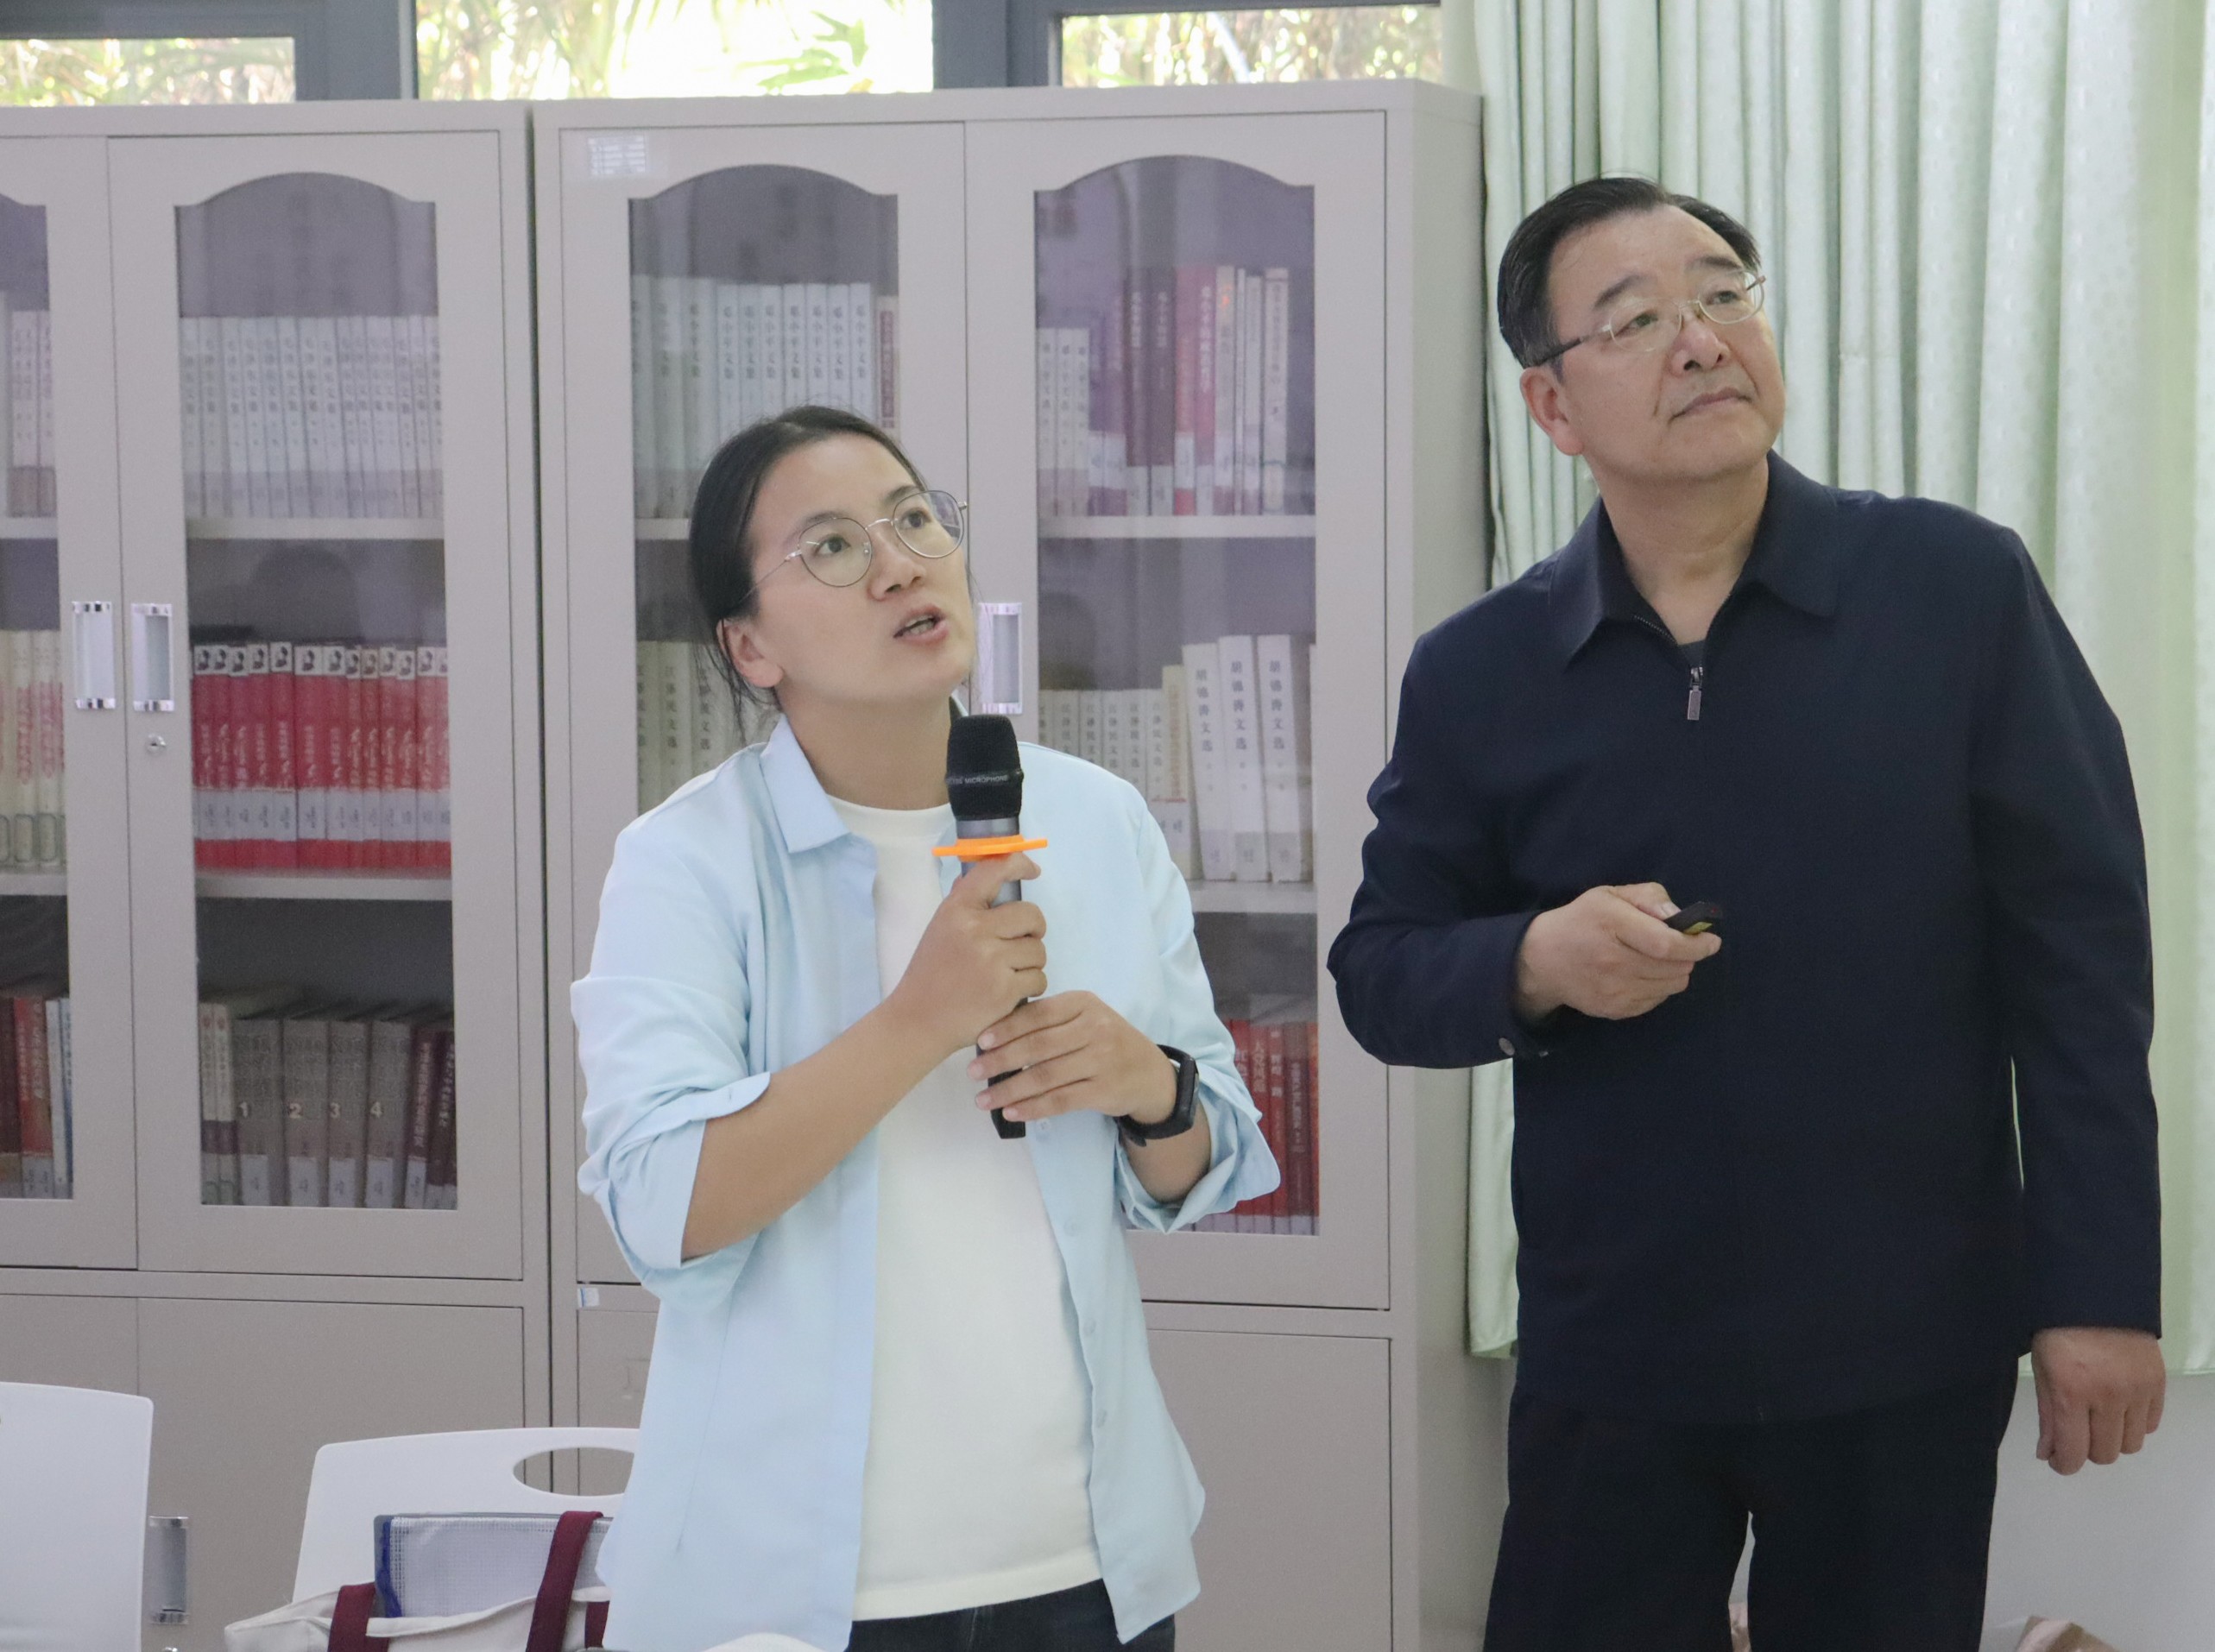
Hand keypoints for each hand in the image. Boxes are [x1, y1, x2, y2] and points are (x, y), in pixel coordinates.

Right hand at [883, 854, 1045, 1056]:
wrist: (918, 1021)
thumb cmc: (929, 973)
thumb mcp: (939, 930)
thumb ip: (963, 903)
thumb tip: (984, 874)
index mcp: (957, 910)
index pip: (994, 872)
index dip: (1019, 864)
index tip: (1032, 870)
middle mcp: (975, 929)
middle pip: (1031, 915)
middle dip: (1034, 929)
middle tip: (1021, 941)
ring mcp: (992, 960)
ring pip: (1039, 950)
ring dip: (1031, 962)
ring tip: (1009, 972)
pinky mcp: (1005, 990)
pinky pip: (1039, 978)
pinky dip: (1031, 986)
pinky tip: (1010, 991)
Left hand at [966, 991, 1176, 1126]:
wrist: (1149, 1072)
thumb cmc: (1105, 1040)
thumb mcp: (1084, 1017)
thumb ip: (1050, 1019)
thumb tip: (996, 1033)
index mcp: (1083, 1003)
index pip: (1038, 1015)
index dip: (1006, 1028)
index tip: (980, 1041)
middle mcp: (1094, 1028)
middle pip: (1038, 1046)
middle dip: (1000, 1060)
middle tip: (972, 1071)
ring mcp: (1101, 1060)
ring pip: (1045, 1077)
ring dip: (1009, 1090)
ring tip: (983, 1099)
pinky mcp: (1104, 1091)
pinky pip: (1061, 1100)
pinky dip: (1033, 1107)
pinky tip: (1011, 1112)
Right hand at [1512, 883, 1719, 1021]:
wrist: (1542, 959)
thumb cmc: (1582, 921)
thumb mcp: (1609, 895)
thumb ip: (1648, 897)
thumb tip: (1677, 917)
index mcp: (1612, 923)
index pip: (1666, 943)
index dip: (1696, 945)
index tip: (1711, 941)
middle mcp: (1612, 960)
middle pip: (1674, 967)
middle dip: (1688, 956)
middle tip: (1682, 947)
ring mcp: (1613, 989)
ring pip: (1670, 986)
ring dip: (1675, 972)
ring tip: (1659, 960)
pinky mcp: (1614, 1009)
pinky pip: (1656, 1001)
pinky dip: (1659, 988)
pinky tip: (1643, 975)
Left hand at [2031, 1326, 2165, 1474]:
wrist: (2096, 1293)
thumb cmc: (2057, 1329)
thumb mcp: (2042, 1369)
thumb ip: (2047, 1415)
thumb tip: (2049, 1454)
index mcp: (2070, 1391)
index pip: (2074, 1452)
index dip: (2065, 1465)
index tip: (2061, 1460)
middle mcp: (2108, 1396)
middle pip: (2105, 1454)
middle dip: (2087, 1449)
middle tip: (2078, 1431)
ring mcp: (2137, 1390)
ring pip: (2131, 1444)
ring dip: (2113, 1438)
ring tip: (2099, 1416)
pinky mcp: (2158, 1383)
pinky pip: (2151, 1425)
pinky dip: (2135, 1423)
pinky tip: (2120, 1406)